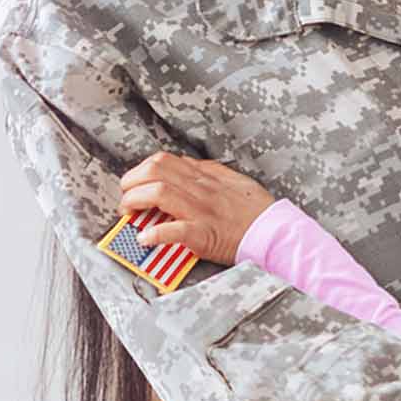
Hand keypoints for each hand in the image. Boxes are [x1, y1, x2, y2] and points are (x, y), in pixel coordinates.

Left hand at [115, 150, 275, 265]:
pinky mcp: (204, 235)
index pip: (164, 161)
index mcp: (206, 176)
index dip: (141, 170)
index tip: (135, 183)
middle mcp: (200, 189)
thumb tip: (186, 165)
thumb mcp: (234, 180)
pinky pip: (174, 230)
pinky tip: (145, 239)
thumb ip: (209, 172)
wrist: (275, 231)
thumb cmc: (256, 209)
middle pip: (155, 171)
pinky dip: (155, 234)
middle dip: (130, 182)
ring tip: (129, 214)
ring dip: (134, 202)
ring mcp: (201, 211)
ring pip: (158, 193)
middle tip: (126, 199)